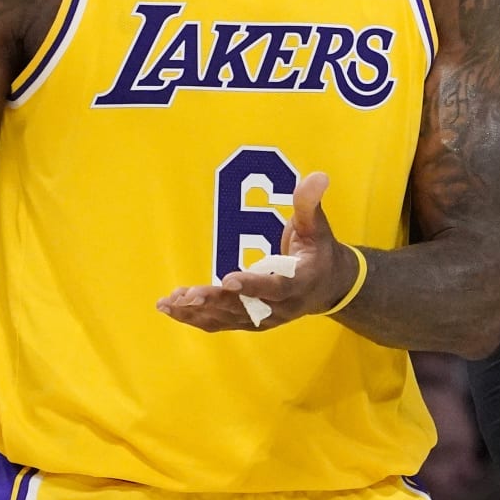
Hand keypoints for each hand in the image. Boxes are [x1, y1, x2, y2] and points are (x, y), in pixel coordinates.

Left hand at [157, 172, 358, 331]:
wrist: (329, 286)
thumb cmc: (319, 250)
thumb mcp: (317, 226)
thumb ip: (309, 204)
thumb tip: (316, 176)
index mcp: (300, 283)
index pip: (277, 287)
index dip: (254, 285)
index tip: (228, 279)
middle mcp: (281, 307)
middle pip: (245, 307)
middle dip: (215, 301)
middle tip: (187, 294)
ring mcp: (265, 319)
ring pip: (228, 318)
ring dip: (198, 311)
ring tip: (170, 302)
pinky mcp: (250, 321)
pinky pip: (220, 322)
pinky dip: (196, 318)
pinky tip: (172, 309)